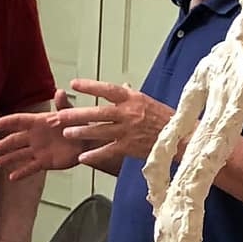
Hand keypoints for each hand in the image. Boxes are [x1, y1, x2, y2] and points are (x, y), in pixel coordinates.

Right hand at [0, 89, 86, 179]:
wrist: (87, 142)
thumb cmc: (78, 125)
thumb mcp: (70, 114)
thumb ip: (63, 105)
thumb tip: (59, 92)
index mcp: (38, 122)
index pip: (18, 121)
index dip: (6, 123)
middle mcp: (35, 136)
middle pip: (15, 140)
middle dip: (2, 145)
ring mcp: (38, 150)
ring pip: (20, 154)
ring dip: (9, 158)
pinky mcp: (44, 162)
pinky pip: (31, 167)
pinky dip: (22, 172)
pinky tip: (12, 177)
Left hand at [57, 78, 173, 163]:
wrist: (182, 137)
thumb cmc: (166, 119)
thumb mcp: (148, 102)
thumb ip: (131, 97)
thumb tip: (123, 86)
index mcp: (133, 99)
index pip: (107, 89)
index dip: (90, 87)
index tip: (74, 84)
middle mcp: (129, 113)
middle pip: (98, 112)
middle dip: (78, 114)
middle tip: (61, 116)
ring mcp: (128, 131)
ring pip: (100, 131)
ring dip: (82, 133)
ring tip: (67, 133)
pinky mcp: (130, 147)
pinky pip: (108, 151)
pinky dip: (95, 155)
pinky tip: (83, 157)